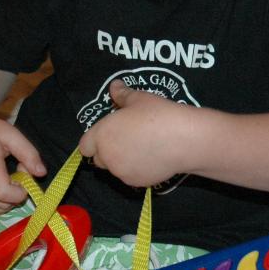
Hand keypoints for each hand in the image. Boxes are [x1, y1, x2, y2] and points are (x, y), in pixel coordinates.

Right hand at [0, 109, 44, 212]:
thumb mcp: (12, 135)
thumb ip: (29, 154)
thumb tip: (42, 173)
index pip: (4, 194)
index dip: (20, 192)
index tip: (24, 174)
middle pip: (1, 205)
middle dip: (16, 195)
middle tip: (17, 172)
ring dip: (7, 200)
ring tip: (8, 177)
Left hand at [78, 81, 192, 187]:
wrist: (184, 140)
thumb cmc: (158, 115)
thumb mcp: (139, 99)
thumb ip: (122, 94)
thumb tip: (114, 86)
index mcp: (102, 135)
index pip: (85, 145)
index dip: (94, 140)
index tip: (108, 134)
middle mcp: (107, 156)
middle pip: (98, 159)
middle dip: (107, 151)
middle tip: (126, 139)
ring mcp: (121, 172)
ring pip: (115, 169)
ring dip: (121, 161)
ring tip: (142, 149)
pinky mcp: (137, 183)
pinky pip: (130, 176)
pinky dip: (136, 170)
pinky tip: (152, 158)